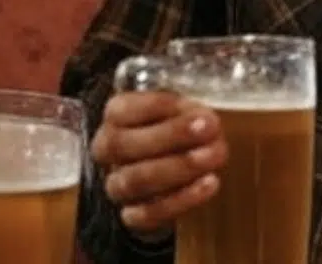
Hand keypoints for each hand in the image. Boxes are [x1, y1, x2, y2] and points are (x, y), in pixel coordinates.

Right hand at [91, 90, 227, 234]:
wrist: (174, 165)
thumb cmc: (177, 128)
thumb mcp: (180, 109)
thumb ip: (186, 110)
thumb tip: (204, 118)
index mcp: (114, 116)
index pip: (121, 110)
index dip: (157, 107)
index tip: (192, 107)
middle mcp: (108, 150)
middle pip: (124, 145)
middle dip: (171, 136)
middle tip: (207, 128)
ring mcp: (116, 185)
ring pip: (136, 181)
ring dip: (180, 167)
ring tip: (213, 155)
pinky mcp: (132, 215)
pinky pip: (149, 214)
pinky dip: (182, 200)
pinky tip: (210, 182)